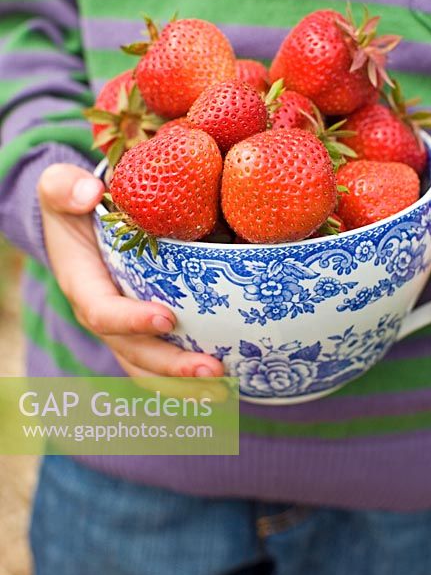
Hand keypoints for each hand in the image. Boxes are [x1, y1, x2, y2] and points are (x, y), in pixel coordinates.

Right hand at [38, 164, 223, 377]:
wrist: (77, 223)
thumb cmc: (71, 205)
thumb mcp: (58, 187)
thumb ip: (65, 187)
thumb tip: (89, 194)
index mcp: (83, 286)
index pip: (104, 313)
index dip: (132, 320)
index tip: (167, 316)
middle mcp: (103, 317)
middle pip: (135, 352)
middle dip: (172, 366)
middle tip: (212, 369)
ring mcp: (124, 329)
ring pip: (151, 368)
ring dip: (185, 382)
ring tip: (225, 387)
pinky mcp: (144, 331)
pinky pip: (162, 362)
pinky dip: (189, 377)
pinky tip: (227, 379)